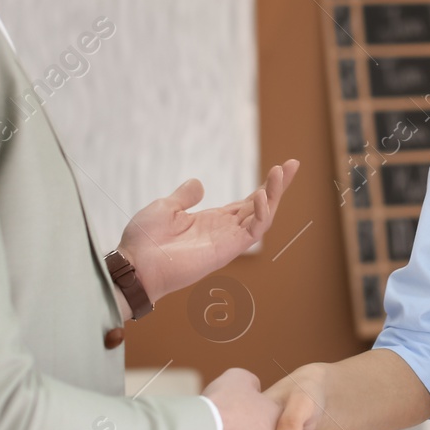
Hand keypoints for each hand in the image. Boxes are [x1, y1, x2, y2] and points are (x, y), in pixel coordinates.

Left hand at [118, 160, 298, 299]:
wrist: (135, 265)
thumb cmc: (145, 240)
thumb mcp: (165, 207)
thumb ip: (185, 196)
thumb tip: (199, 184)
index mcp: (213, 220)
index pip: (247, 202)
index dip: (265, 186)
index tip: (281, 167)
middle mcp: (225, 230)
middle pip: (261, 206)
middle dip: (279, 186)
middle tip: (293, 164)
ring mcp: (228, 240)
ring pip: (262, 216)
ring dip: (274, 194)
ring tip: (281, 172)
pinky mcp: (227, 249)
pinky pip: (253, 231)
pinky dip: (261, 213)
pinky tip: (261, 195)